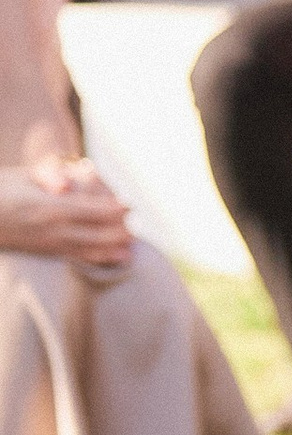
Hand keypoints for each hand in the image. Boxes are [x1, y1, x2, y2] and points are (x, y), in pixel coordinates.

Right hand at [0, 156, 134, 277]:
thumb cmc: (1, 190)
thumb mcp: (23, 176)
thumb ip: (49, 176)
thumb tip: (67, 185)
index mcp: (49, 207)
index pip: (91, 211)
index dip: (113, 209)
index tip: (129, 205)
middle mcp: (52, 229)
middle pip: (96, 234)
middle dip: (118, 231)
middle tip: (135, 225)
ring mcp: (48, 244)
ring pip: (88, 249)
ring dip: (112, 248)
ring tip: (132, 247)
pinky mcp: (44, 252)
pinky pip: (76, 257)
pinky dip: (97, 258)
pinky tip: (113, 258)